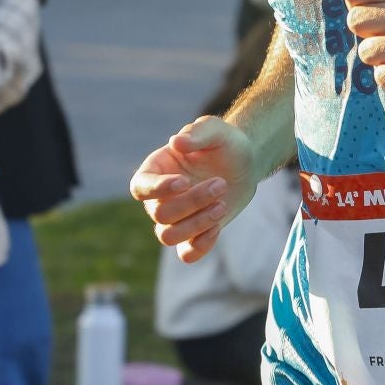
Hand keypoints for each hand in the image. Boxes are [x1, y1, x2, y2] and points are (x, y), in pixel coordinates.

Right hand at [130, 117, 259, 262]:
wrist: (244, 162)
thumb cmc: (223, 143)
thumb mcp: (215, 130)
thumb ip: (197, 133)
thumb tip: (176, 142)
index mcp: (155, 170)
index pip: (140, 187)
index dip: (157, 188)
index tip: (184, 182)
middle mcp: (158, 198)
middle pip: (160, 213)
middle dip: (192, 202)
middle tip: (221, 184)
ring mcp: (175, 219)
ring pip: (168, 236)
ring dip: (196, 224)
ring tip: (222, 205)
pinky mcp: (194, 235)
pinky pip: (186, 254)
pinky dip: (200, 246)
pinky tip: (218, 226)